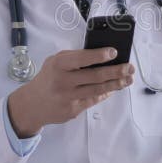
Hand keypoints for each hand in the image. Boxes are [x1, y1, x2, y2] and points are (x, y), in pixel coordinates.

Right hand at [7, 47, 133, 136]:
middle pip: (95, 76)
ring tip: (128, 78)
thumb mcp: (56, 61)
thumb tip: (103, 56)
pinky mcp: (73, 110)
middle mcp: (63, 81)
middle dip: (116, 71)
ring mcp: (68, 97)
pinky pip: (94, 100)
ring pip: (97, 89)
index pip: (82, 58)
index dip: (99, 55)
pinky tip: (114, 88)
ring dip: (116, 84)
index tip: (114, 52)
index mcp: (58, 65)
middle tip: (129, 67)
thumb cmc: (49, 77)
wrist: (32, 104)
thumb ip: (75, 58)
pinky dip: (105, 92)